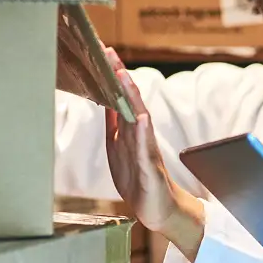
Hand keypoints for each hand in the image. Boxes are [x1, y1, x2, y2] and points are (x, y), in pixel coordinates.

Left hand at [103, 48, 205, 260]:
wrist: (158, 210)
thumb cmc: (139, 179)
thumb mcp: (119, 149)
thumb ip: (115, 126)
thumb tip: (105, 100)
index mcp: (130, 131)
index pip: (121, 98)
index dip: (112, 76)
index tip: (103, 52)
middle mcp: (140, 136)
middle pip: (130, 101)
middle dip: (120, 77)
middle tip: (110, 54)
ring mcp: (147, 150)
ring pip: (139, 118)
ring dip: (131, 97)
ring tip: (123, 76)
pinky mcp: (151, 169)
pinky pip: (147, 149)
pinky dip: (143, 133)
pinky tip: (141, 118)